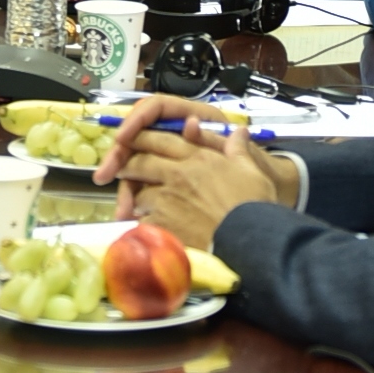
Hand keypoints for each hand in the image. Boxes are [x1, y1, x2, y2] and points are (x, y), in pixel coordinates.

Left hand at [106, 118, 292, 247]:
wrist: (248, 241)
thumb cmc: (253, 205)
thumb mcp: (252, 170)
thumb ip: (239, 149)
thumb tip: (239, 131)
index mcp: (196, 158)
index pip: (161, 139)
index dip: (143, 135)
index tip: (133, 137)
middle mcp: (176, 175)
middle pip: (140, 163)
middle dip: (127, 162)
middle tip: (120, 166)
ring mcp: (166, 201)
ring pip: (137, 192)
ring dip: (133, 195)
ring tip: (131, 202)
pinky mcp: (161, 225)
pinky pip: (140, 220)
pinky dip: (139, 222)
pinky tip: (142, 226)